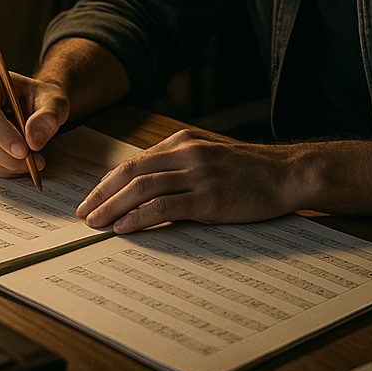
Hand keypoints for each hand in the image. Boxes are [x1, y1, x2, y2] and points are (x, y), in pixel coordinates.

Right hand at [0, 67, 68, 176]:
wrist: (36, 104)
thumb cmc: (41, 98)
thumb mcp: (54, 101)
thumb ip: (48, 116)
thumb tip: (33, 140)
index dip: (2, 133)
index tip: (24, 150)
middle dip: (6, 154)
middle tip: (33, 161)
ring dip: (6, 164)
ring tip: (33, 162)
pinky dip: (2, 169)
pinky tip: (20, 165)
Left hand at [76, 128, 304, 231]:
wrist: (288, 174)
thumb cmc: (251, 171)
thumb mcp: (212, 156)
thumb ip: (183, 165)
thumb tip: (148, 187)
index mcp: (185, 141)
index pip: (136, 161)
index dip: (109, 181)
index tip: (92, 198)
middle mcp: (188, 153)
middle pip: (132, 172)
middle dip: (102, 194)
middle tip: (84, 213)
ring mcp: (199, 174)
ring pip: (142, 188)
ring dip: (113, 207)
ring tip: (96, 224)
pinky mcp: (209, 197)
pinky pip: (164, 207)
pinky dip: (138, 218)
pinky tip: (124, 229)